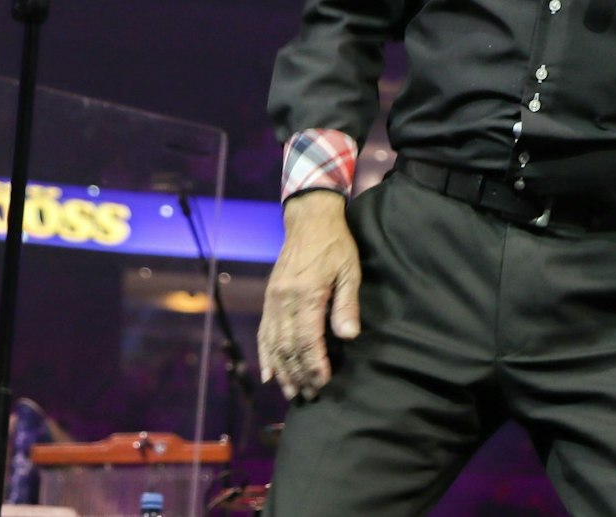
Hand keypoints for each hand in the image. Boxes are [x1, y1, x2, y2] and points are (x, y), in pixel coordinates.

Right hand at [258, 190, 361, 399]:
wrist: (309, 220)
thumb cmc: (335, 245)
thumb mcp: (350, 271)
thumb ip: (347, 304)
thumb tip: (348, 336)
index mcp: (306, 294)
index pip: (307, 340)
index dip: (315, 365)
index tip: (323, 383)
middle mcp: (285, 300)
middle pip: (289, 346)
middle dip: (300, 373)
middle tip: (311, 395)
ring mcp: (273, 300)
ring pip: (274, 343)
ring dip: (282, 370)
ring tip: (292, 391)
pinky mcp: (269, 298)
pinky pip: (264, 331)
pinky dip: (265, 354)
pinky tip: (268, 373)